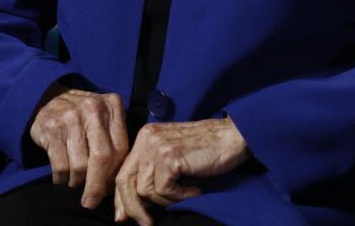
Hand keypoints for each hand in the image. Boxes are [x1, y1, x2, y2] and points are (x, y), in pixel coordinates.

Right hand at [28, 83, 130, 209]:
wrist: (48, 97)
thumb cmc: (82, 116)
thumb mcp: (104, 117)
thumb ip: (115, 141)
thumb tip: (118, 183)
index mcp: (112, 105)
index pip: (121, 148)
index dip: (115, 174)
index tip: (110, 190)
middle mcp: (92, 108)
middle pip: (102, 157)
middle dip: (97, 186)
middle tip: (92, 202)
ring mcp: (70, 117)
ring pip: (80, 165)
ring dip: (77, 183)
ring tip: (76, 185)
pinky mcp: (52, 128)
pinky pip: (60, 165)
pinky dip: (61, 179)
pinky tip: (62, 180)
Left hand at [113, 116, 248, 225]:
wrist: (233, 137)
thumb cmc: (206, 151)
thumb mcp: (172, 158)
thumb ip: (151, 173)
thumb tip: (131, 206)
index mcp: (145, 137)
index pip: (123, 171)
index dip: (121, 198)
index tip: (123, 218)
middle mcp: (146, 138)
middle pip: (126, 181)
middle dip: (134, 208)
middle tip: (147, 223)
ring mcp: (157, 145)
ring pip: (145, 190)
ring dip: (166, 201)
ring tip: (187, 193)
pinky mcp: (170, 156)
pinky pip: (164, 190)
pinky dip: (180, 197)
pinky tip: (195, 190)